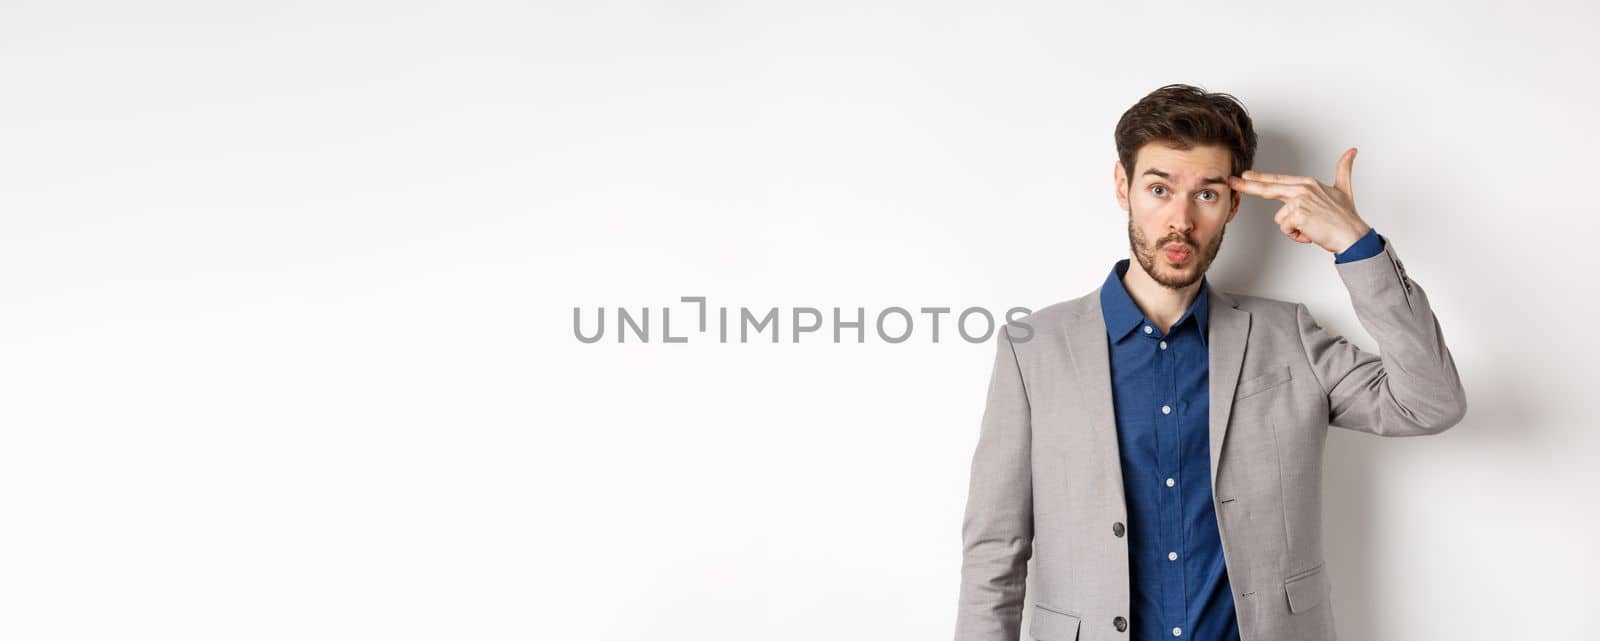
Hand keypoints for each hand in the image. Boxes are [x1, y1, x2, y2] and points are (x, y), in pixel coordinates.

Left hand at [1227, 147, 1372, 253]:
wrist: (1353, 235)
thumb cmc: (1345, 216)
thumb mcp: (1343, 188)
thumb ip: (1344, 169)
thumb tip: (1352, 151)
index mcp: (1307, 183)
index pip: (1277, 180)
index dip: (1258, 179)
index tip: (1243, 175)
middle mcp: (1302, 189)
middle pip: (1268, 188)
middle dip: (1247, 186)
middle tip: (1231, 182)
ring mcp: (1299, 201)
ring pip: (1280, 219)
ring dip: (1293, 229)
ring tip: (1311, 227)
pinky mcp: (1298, 214)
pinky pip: (1286, 229)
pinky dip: (1297, 236)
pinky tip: (1310, 233)